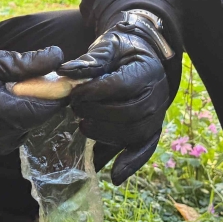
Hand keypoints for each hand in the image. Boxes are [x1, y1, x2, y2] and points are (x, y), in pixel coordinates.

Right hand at [0, 44, 66, 154]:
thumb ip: (28, 63)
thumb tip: (58, 58)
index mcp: (2, 112)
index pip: (45, 109)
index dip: (56, 95)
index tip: (57, 81)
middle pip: (35, 121)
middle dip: (37, 103)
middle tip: (27, 83)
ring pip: (21, 131)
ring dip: (23, 115)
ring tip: (8, 94)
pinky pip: (4, 137)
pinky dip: (7, 124)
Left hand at [58, 11, 172, 184]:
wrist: (142, 55)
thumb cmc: (122, 50)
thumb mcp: (108, 46)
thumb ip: (89, 60)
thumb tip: (65, 71)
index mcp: (146, 70)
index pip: (122, 85)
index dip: (96, 92)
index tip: (74, 94)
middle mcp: (157, 95)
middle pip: (130, 112)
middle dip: (99, 114)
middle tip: (75, 110)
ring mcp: (157, 115)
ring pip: (135, 133)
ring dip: (107, 135)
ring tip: (82, 127)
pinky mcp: (151, 130)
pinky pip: (145, 149)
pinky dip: (131, 163)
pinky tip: (114, 176)